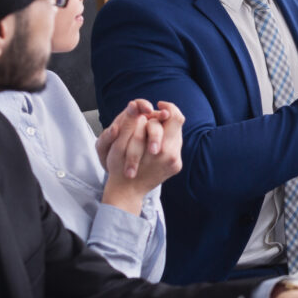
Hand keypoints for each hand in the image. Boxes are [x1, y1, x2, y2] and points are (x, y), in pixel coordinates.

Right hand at [101, 100, 184, 215]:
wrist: (126, 192)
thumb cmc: (119, 168)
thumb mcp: (118, 145)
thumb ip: (129, 123)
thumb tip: (134, 105)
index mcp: (161, 149)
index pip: (175, 117)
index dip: (167, 107)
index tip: (157, 105)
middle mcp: (173, 155)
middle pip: (178, 125)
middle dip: (165, 118)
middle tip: (152, 116)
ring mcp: (176, 162)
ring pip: (176, 135)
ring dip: (165, 130)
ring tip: (149, 132)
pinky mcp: (176, 166)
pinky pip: (175, 146)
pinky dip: (165, 141)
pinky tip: (153, 144)